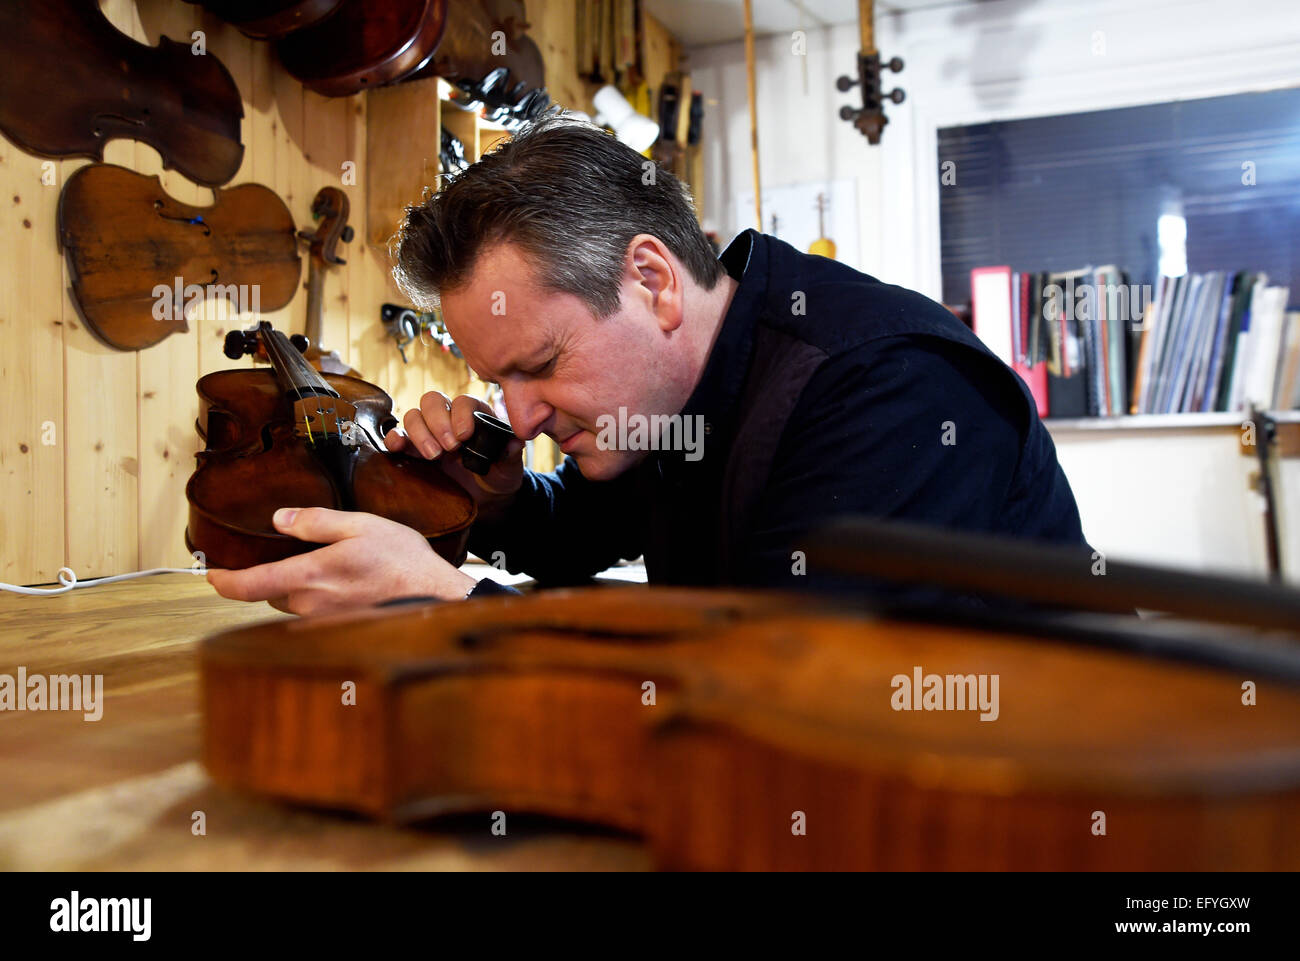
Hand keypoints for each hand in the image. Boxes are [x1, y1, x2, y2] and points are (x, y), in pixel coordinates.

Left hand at [206, 507, 475, 615]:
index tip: (213, 575)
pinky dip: (319, 597)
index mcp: (310, 576)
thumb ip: (316, 522)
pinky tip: (344, 583)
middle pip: (273, 591)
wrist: (435, 597)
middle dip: (276, 574)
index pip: (250, 585)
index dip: (225, 581)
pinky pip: (315, 612)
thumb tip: (281, 520)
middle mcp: (311, 604)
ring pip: (294, 602)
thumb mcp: (360, 525)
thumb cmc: (402, 561)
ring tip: (330, 566)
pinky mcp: (339, 628)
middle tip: (297, 554)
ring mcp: (324, 620)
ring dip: (300, 585)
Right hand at [384, 390, 524, 516]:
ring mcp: (429, 433)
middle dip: (438, 422)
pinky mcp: (414, 450)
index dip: (461, 414)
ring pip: (413, 416)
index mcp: (474, 414)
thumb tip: (514, 443)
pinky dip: (394, 439)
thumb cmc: (499, 474)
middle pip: (432, 401)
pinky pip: (397, 436)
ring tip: (434, 456)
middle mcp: (449, 418)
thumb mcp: (510, 466)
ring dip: (419, 433)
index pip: (463, 401)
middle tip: (448, 448)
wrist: (486, 498)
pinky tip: (397, 448)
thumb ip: (511, 453)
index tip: (464, 436)